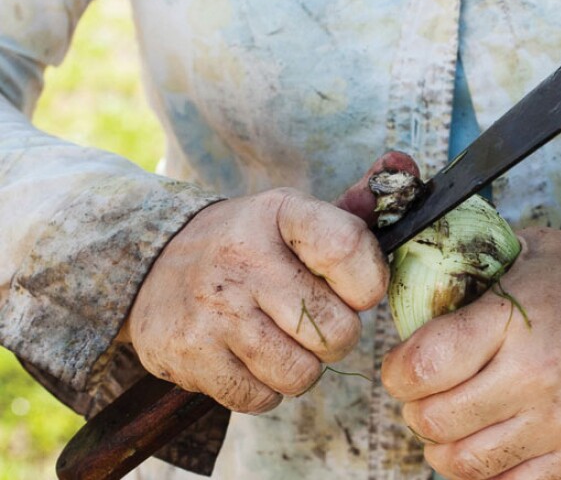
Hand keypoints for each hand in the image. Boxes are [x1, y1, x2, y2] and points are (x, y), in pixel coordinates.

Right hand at [119, 152, 417, 412]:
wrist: (151, 267)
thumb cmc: (247, 245)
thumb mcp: (292, 216)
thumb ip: (354, 205)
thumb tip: (406, 164)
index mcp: (278, 213)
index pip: (350, 248)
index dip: (368, 283)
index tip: (356, 290)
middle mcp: (243, 257)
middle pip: (336, 331)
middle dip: (335, 336)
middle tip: (312, 321)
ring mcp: (213, 309)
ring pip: (301, 374)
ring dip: (300, 367)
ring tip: (279, 339)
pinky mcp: (189, 355)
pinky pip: (261, 399)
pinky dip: (264, 390)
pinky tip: (248, 358)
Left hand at [382, 228, 560, 479]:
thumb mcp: (528, 250)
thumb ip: (471, 269)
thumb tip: (417, 286)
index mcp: (513, 322)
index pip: (424, 365)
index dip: (395, 370)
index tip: (400, 365)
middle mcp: (534, 378)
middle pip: (433, 419)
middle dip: (413, 408)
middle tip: (421, 393)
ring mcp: (559, 423)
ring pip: (463, 463)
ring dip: (441, 446)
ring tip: (448, 423)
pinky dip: (482, 474)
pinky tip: (483, 446)